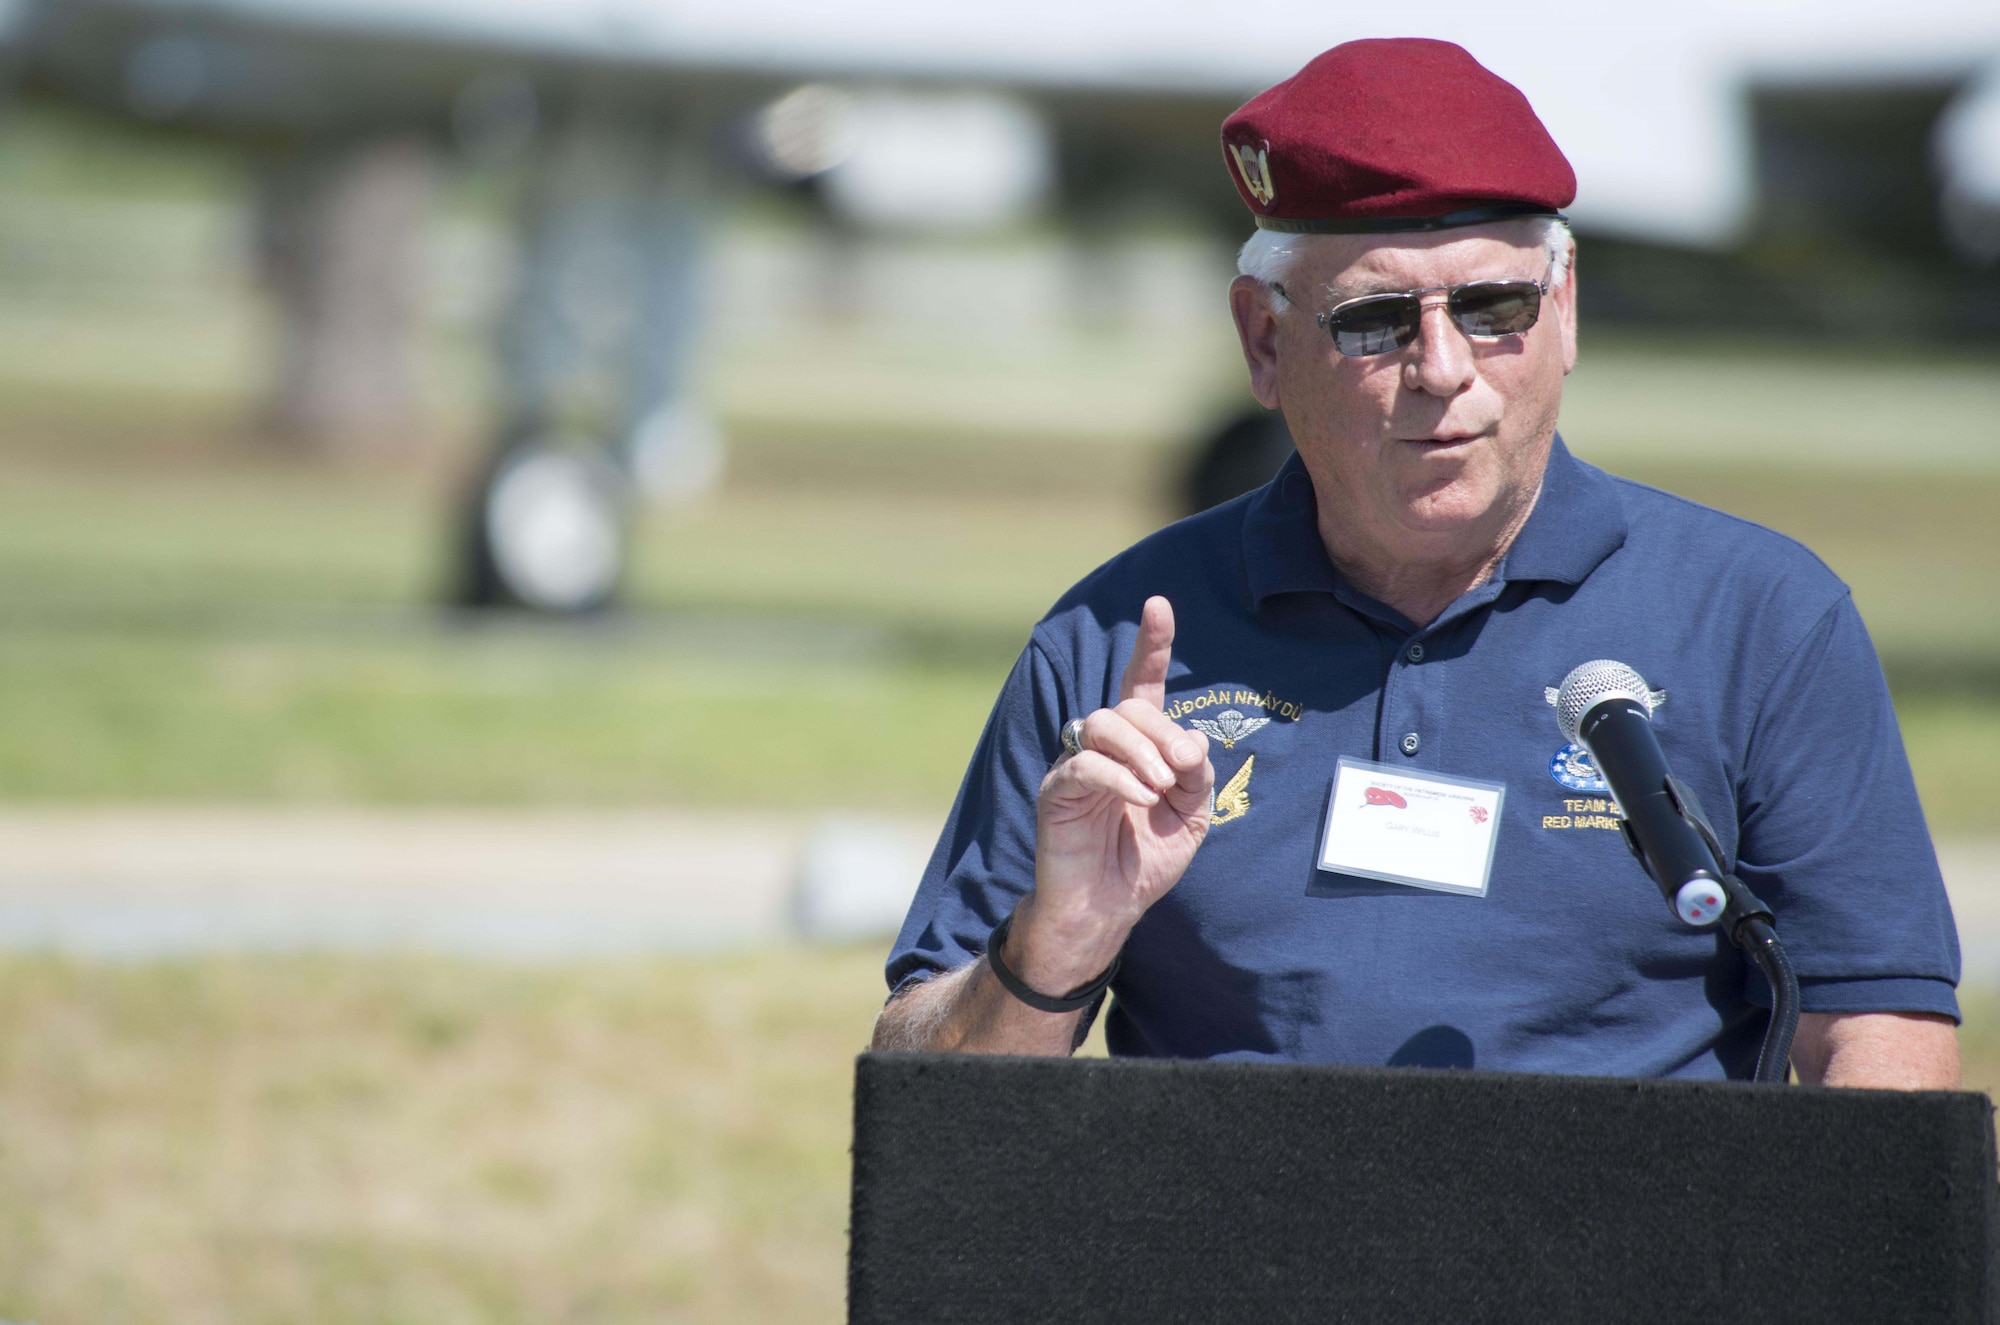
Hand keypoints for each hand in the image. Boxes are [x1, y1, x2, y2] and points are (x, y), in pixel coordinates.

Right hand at [1010, 596, 1213, 992]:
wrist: (1107, 909)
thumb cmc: (1143, 860)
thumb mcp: (1189, 817)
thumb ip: (1195, 775)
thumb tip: (1190, 739)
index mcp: (1136, 746)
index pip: (1141, 684)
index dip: (1152, 645)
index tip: (1160, 604)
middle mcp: (1101, 747)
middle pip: (1128, 707)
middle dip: (1162, 732)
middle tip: (1180, 772)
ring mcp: (1074, 765)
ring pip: (1103, 724)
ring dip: (1142, 752)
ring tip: (1159, 789)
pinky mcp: (1055, 791)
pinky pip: (1085, 765)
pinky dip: (1120, 778)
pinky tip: (1140, 801)